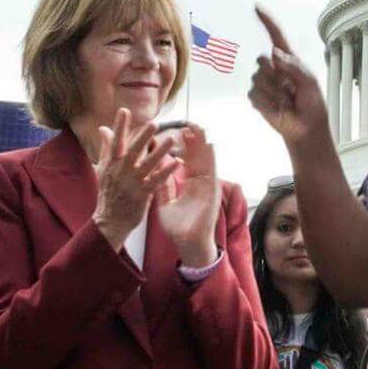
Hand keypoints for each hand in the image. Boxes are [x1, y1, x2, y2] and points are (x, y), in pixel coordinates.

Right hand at [91, 109, 180, 250]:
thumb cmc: (108, 192)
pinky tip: (177, 162)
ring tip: (172, 139)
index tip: (124, 110)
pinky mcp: (142, 194)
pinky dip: (166, 171)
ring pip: (147, 164)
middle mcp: (120, 171)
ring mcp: (132, 183)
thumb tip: (103, 128)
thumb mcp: (104, 169)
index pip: (115, 141)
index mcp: (111, 164)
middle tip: (154, 122)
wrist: (109, 221)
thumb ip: (106, 147)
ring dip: (160, 151)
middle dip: (143, 136)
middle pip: (133, 150)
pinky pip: (156, 180)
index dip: (119, 126)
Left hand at [154, 124, 220, 267]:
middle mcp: (199, 184)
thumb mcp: (165, 204)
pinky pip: (212, 172)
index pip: (185, 162)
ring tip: (200, 128)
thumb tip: (155, 170)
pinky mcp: (212, 192)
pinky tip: (209, 146)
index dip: (182, 148)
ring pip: (205, 161)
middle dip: (194, 142)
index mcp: (188, 186)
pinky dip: (211, 159)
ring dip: (203, 145)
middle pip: (197, 158)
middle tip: (189, 123)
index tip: (177, 132)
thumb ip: (162, 187)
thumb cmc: (178, 228)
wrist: (187, 245)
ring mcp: (207, 187)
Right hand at [249, 6, 334, 163]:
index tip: (256, 7)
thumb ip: (294, 66)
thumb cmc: (312, 104)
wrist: (305, 128)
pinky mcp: (256, 98)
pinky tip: (278, 108)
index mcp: (288, 60)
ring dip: (274, 92)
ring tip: (286, 101)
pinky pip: (255, 94)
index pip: (275, 36)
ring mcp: (263, 83)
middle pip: (262, 59)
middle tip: (290, 90)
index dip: (266, 21)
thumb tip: (275, 54)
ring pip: (258, 78)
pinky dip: (267, 103)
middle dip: (275, 74)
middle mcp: (273, 68)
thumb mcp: (310, 82)